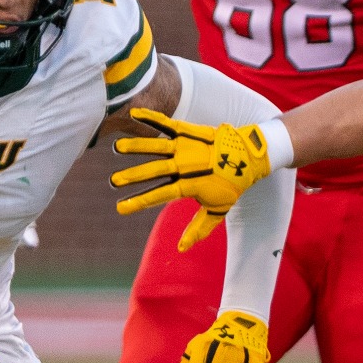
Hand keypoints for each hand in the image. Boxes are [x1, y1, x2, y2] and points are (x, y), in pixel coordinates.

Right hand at [111, 110, 273, 250]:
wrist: (248, 157)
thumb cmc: (230, 186)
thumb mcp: (218, 210)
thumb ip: (198, 228)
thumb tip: (182, 248)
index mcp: (192, 184)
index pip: (162, 194)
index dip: (141, 201)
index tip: (120, 207)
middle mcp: (187, 164)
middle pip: (156, 170)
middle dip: (134, 176)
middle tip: (114, 181)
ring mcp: (188, 146)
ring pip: (158, 145)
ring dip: (138, 145)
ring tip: (117, 147)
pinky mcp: (190, 132)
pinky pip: (168, 124)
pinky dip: (152, 118)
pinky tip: (134, 114)